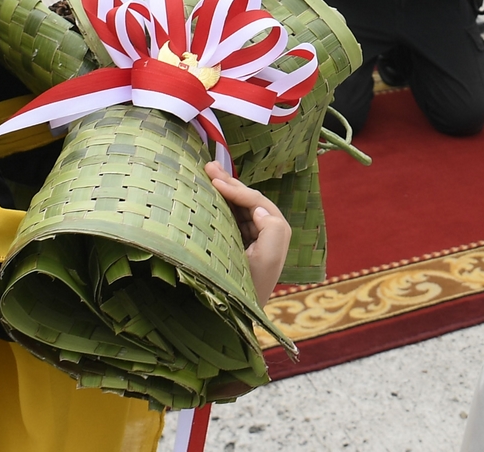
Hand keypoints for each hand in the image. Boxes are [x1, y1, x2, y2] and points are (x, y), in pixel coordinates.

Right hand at [205, 161, 290, 303]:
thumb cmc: (251, 289)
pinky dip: (220, 205)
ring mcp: (252, 238)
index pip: (256, 202)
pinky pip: (231, 219)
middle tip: (208, 167)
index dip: (236, 189)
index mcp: (277, 232)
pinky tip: (208, 196)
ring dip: (224, 190)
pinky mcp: (239, 246)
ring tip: (206, 174)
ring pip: (238, 207)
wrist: (236, 317)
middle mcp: (268, 232)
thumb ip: (272, 230)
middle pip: (248, 200)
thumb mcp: (267, 260)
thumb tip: (261, 208)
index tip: (213, 180)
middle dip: (229, 182)